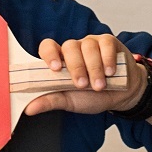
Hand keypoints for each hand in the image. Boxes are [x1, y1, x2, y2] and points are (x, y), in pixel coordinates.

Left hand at [23, 34, 146, 116]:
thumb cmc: (92, 96)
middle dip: (77, 68)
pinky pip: (106, 44)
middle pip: (69, 47)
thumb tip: (29, 108)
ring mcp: (91, 43)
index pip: (48, 47)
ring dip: (94, 68)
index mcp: (60, 60)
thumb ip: (50, 101)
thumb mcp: (69, 101)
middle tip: (83, 85)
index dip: (50, 54)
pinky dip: (108, 59)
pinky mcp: (108, 43)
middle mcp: (74, 49)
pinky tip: (110, 72)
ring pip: (88, 46)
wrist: (121, 96)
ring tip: (99, 85)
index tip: (55, 68)